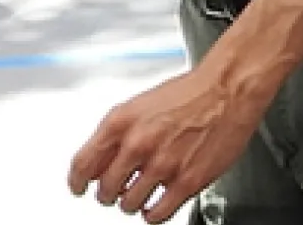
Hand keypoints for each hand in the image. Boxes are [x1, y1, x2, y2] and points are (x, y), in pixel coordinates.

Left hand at [67, 65, 272, 222]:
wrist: (226, 90)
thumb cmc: (186, 94)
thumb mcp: (136, 107)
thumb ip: (114, 135)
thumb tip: (97, 161)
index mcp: (119, 123)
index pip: (82, 164)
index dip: (76, 182)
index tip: (78, 188)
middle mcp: (137, 144)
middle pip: (105, 189)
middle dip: (106, 195)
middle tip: (112, 194)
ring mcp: (162, 165)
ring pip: (129, 204)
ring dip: (129, 204)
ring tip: (136, 198)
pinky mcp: (187, 181)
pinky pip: (158, 213)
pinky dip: (151, 215)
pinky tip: (153, 208)